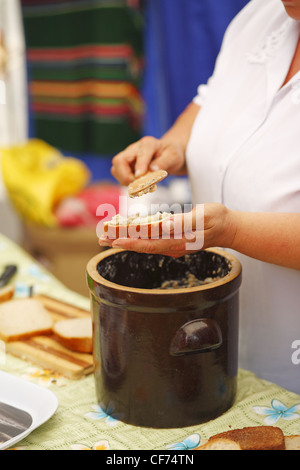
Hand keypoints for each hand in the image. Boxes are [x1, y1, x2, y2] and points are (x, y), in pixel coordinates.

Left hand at [99, 203, 236, 257]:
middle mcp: (172, 246)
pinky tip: (128, 233)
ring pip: (145, 243)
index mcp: (178, 240)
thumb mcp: (203, 216)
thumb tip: (164, 226)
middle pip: (142, 245)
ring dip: (126, 240)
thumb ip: (184, 222)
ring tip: (108, 237)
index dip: (131, 241)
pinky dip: (137, 237)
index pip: (150, 242)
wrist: (229, 228)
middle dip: (121, 242)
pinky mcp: (173, 241)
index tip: (114, 239)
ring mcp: (173, 245)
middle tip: (101, 239)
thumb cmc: (218, 219)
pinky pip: (151, 240)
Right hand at [111, 136, 186, 185]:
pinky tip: (137, 185)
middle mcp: (134, 148)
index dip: (140, 166)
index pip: (140, 154)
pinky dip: (126, 183)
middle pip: (119, 161)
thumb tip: (152, 170)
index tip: (140, 177)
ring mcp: (127, 157)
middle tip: (139, 185)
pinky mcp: (125, 166)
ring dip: (125, 181)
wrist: (166, 154)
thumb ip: (164, 162)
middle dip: (126, 176)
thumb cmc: (170, 154)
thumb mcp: (173, 157)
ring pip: (115, 169)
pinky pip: (118, 175)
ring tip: (140, 186)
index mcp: (148, 144)